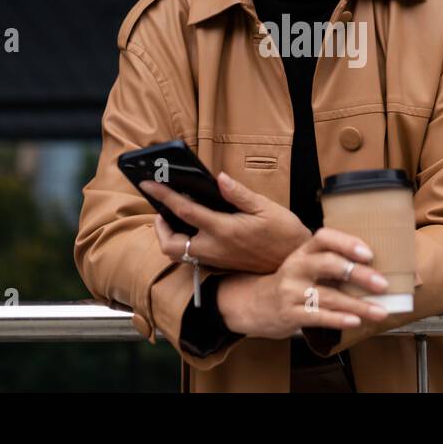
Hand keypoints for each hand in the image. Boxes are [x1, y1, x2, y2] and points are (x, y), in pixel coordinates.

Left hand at [142, 171, 311, 273]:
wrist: (293, 261)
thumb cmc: (283, 232)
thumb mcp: (265, 207)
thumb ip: (238, 194)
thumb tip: (219, 179)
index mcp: (224, 230)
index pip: (184, 211)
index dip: (163, 196)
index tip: (148, 184)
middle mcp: (214, 248)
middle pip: (170, 244)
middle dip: (160, 227)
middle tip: (163, 210)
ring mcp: (215, 259)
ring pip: (178, 254)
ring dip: (170, 236)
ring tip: (175, 217)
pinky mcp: (219, 264)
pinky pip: (191, 257)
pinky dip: (184, 242)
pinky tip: (192, 227)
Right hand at [215, 228, 391, 338]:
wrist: (252, 304)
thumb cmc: (289, 284)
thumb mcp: (304, 266)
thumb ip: (329, 264)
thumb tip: (373, 271)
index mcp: (302, 252)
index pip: (324, 238)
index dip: (347, 243)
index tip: (368, 254)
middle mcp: (296, 267)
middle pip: (329, 265)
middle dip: (359, 274)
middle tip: (383, 284)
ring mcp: (291, 291)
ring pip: (329, 296)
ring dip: (358, 305)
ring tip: (380, 311)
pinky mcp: (289, 314)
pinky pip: (318, 317)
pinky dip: (339, 319)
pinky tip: (355, 321)